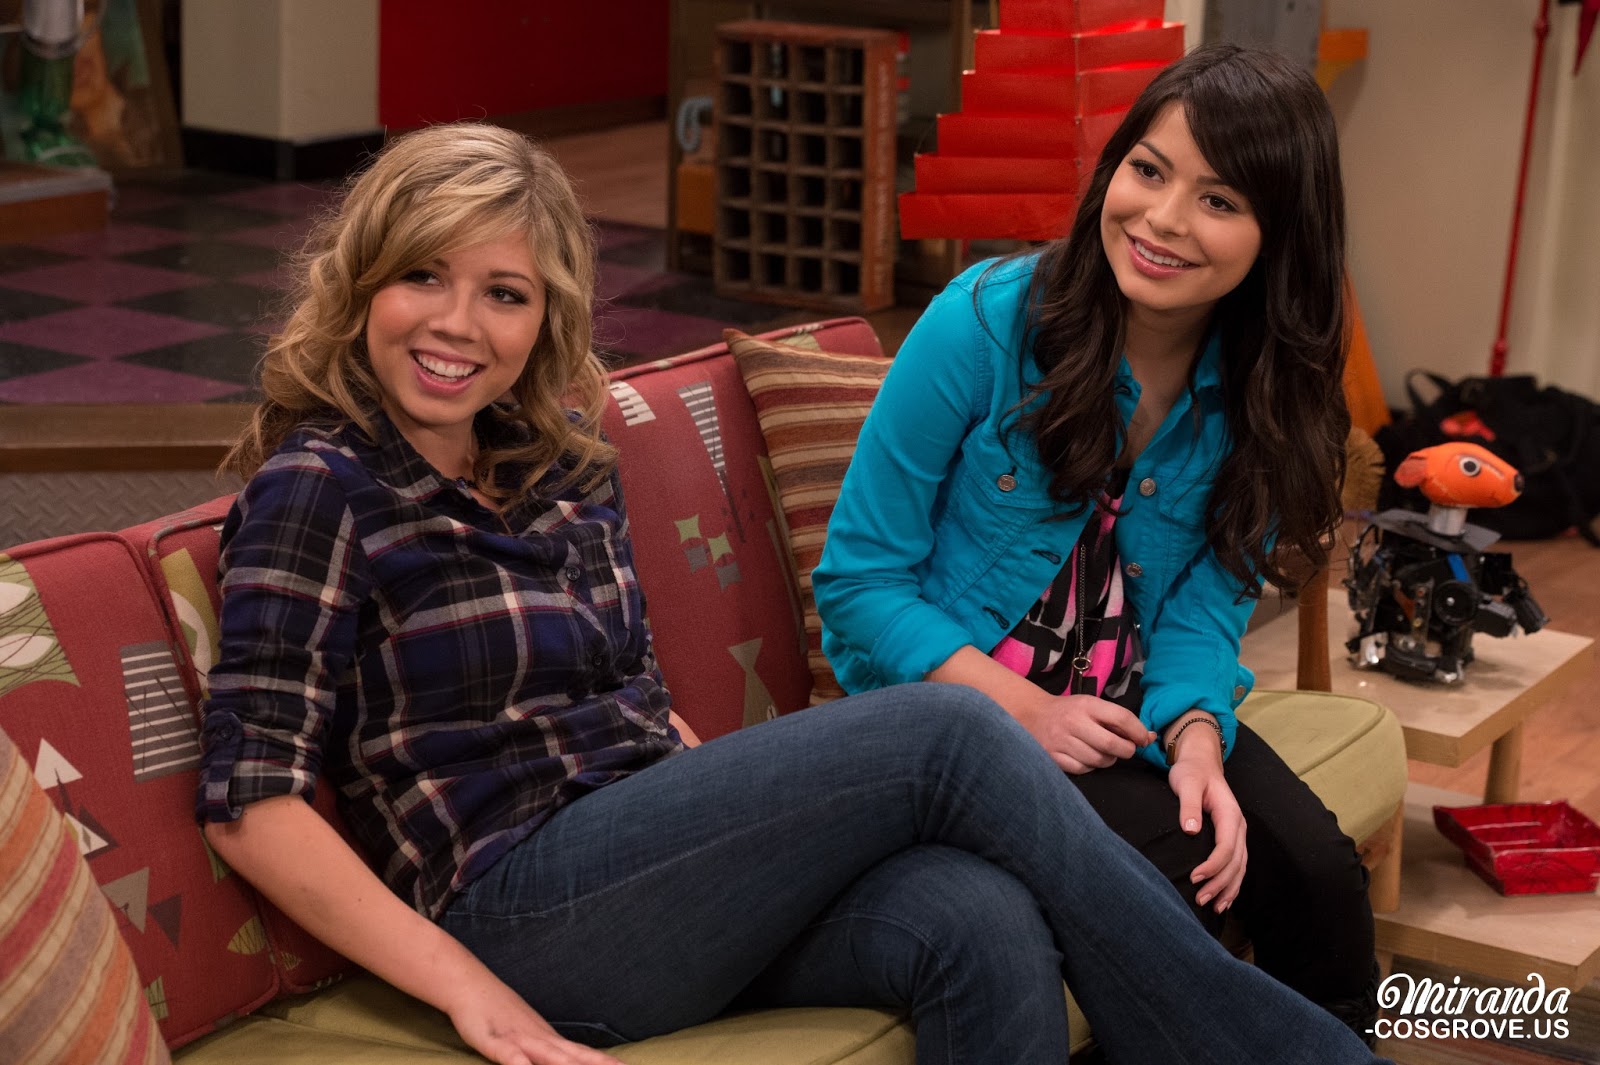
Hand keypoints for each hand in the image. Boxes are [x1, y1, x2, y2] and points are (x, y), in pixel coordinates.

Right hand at [446, 973, 624, 1064]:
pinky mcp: (495, 1041)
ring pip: (550, 1057)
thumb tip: (563, 1059)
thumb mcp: (523, 1035)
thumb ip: (543, 1051)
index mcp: (548, 1039)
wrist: (469, 983)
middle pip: (575, 1057)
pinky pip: (511, 1056)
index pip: (583, 1054)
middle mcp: (540, 1038)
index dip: (604, 1062)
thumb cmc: (496, 1012)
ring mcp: (519, 1038)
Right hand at [1014, 689, 1155, 773]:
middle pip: (1112, 744)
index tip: (1143, 739)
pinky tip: (1087, 757)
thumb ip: (1120, 721)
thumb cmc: (1070, 711)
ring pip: (1098, 760)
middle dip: (1126, 750)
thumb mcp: (1093, 706)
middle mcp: (1073, 722)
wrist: (1032, 715)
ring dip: (1108, 760)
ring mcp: (1061, 741)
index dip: (1138, 732)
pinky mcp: (1053, 757)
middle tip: (1125, 749)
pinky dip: (1090, 767)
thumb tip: (1150, 738)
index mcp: (1087, 705)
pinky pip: (1083, 769)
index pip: (1122, 718)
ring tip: (1104, 752)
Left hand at [1164, 718, 1246, 912]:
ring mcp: (1237, 833)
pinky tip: (1223, 899)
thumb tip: (1190, 831)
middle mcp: (1238, 826)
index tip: (1193, 877)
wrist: (1201, 763)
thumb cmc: (1192, 772)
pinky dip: (1232, 884)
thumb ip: (1188, 806)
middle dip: (1220, 884)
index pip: (1226, 846)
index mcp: (1229, 813)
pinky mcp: (1231, 838)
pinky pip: (1237, 865)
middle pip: (1236, 862)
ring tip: (1213, 907)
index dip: (1213, 865)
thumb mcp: (1187, 783)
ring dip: (1228, 889)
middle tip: (1200, 900)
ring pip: (1240, 867)